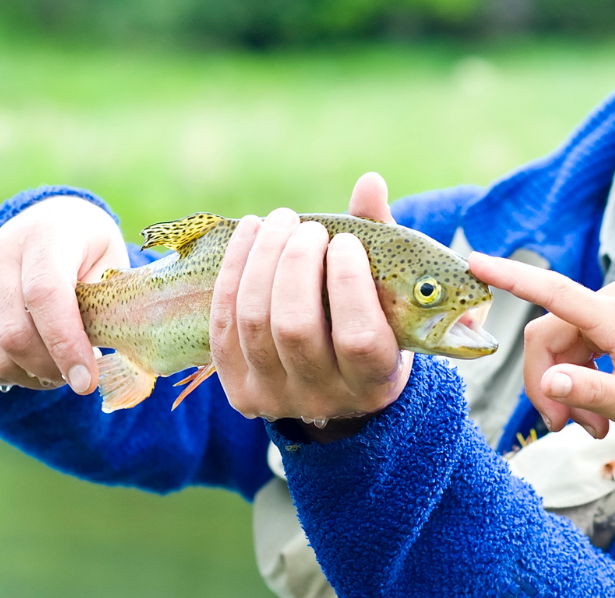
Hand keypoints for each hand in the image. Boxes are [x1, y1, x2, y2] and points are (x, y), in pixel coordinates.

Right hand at [0, 195, 128, 393]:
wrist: (47, 224)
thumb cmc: (88, 253)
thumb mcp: (112, 268)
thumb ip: (107, 308)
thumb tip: (96, 361)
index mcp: (45, 236)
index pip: (45, 295)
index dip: (65, 344)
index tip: (87, 382)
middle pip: (14, 333)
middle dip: (52, 369)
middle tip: (81, 376)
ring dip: (33, 376)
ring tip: (60, 367)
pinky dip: (10, 375)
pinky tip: (34, 363)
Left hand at [211, 173, 409, 437]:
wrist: (337, 387)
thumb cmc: (375, 327)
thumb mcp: (389, 295)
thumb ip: (382, 242)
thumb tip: (369, 183)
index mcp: (374, 382)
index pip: (358, 338)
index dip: (348, 283)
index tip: (345, 243)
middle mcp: (324, 398)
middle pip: (296, 327)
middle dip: (296, 264)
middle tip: (308, 229)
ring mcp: (275, 397)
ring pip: (255, 321)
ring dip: (262, 259)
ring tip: (280, 222)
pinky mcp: (239, 389)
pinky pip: (224, 324)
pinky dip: (234, 271)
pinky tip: (251, 234)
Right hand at [467, 257, 614, 450]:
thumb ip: (589, 393)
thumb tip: (548, 383)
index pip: (553, 293)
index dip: (510, 278)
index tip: (473, 261)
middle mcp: (614, 303)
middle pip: (547, 339)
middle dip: (549, 386)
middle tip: (564, 431)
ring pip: (560, 349)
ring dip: (568, 391)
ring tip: (593, 430)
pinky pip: (578, 350)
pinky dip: (581, 382)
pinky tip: (600, 415)